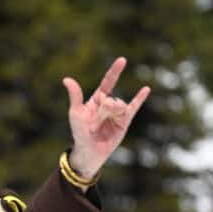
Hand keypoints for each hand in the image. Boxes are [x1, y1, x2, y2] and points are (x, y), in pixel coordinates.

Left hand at [62, 57, 149, 178]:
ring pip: (119, 106)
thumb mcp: (75, 113)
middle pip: (110, 99)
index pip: (108, 82)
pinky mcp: (124, 121)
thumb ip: (75, 96)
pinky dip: (140, 98)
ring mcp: (118, 112)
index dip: (115, 71)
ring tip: (101, 127)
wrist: (90, 151)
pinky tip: (146, 89)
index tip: (122, 60)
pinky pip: (134, 107)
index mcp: (97, 99)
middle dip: (101, 112)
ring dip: (109, 117)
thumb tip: (66, 79)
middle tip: (93, 125)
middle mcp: (109, 103)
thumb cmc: (80, 132)